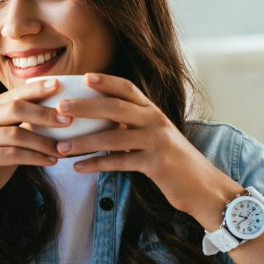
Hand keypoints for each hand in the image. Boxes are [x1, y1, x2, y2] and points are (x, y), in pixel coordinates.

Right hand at [0, 78, 70, 222]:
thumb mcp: (6, 145)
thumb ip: (22, 129)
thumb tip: (54, 116)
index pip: (11, 95)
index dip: (35, 89)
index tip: (59, 86)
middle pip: (14, 108)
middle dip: (44, 113)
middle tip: (67, 120)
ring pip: (16, 133)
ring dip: (44, 142)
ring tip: (63, 148)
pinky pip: (12, 154)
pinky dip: (35, 157)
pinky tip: (50, 161)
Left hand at [53, 73, 239, 221]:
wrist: (204, 187)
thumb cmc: (172, 161)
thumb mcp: (155, 136)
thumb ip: (133, 125)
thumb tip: (100, 120)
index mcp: (153, 111)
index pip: (128, 89)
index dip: (106, 81)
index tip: (84, 76)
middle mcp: (156, 121)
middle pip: (116, 108)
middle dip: (85, 107)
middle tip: (59, 107)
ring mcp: (157, 142)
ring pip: (113, 137)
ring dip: (84, 142)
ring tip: (60, 148)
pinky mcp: (156, 164)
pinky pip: (120, 162)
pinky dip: (97, 164)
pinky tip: (78, 168)